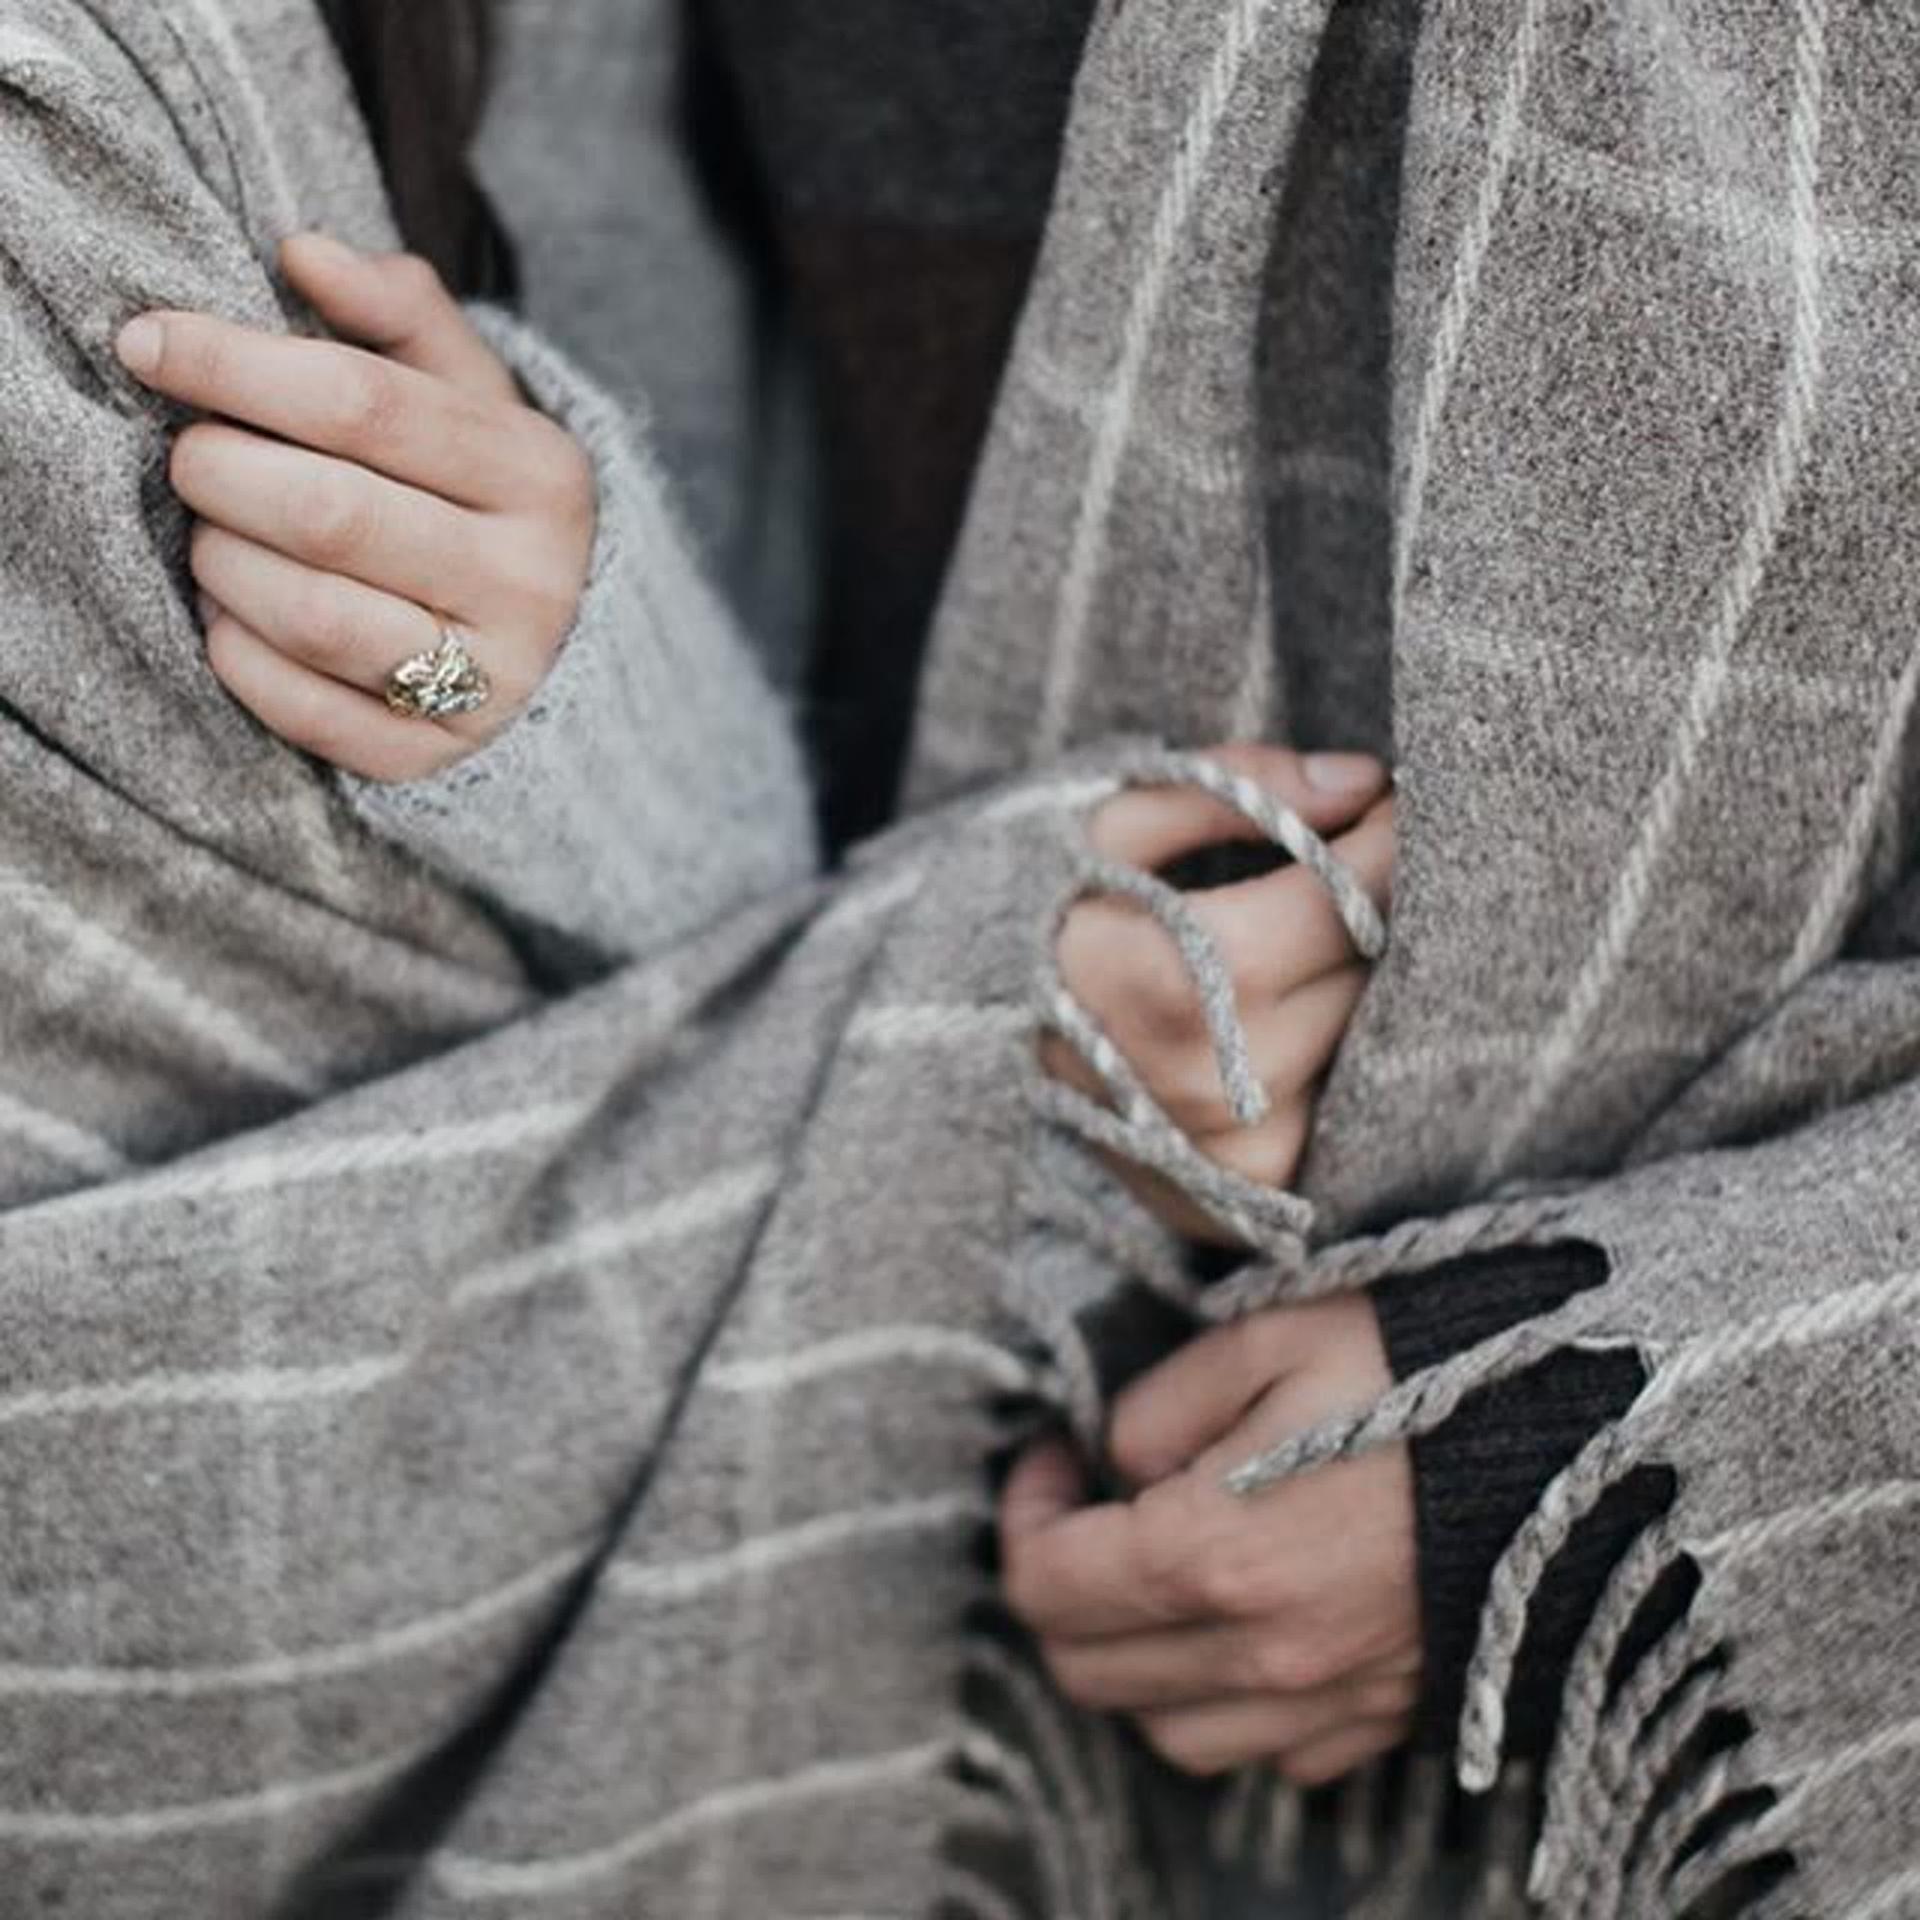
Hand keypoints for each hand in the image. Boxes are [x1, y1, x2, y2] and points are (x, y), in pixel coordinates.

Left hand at [115, 233, 595, 781]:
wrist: (568, 649)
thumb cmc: (486, 501)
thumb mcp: (475, 399)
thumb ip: (400, 315)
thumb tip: (302, 251)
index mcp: (540, 476)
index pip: (364, 404)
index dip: (237, 365)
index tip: (150, 343)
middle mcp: (529, 582)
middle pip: (330, 512)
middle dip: (220, 470)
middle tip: (189, 454)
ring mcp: (490, 679)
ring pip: (315, 616)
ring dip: (222, 563)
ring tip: (211, 534)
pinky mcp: (438, 756)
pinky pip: (306, 709)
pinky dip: (239, 653)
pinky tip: (230, 613)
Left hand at [1000, 1293, 1418, 1785]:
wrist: (1594, 1427)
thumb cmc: (1422, 1363)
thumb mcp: (1267, 1334)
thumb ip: (1159, 1403)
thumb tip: (1114, 1460)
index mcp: (1213, 1553)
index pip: (1046, 1585)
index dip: (1024, 1513)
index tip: (1053, 1453)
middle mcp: (1261, 1653)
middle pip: (1087, 1673)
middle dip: (1059, 1590)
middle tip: (1088, 1507)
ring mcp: (1329, 1700)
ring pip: (1167, 1731)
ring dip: (1134, 1657)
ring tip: (1158, 1568)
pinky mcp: (1386, 1717)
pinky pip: (1267, 1751)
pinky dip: (1226, 1700)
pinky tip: (1246, 1619)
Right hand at [1043, 744, 1393, 1240]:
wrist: (946, 1061)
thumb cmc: (1024, 925)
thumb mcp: (1096, 828)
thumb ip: (1226, 790)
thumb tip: (1354, 781)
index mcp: (1169, 983)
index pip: (1344, 902)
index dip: (1386, 842)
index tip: (1391, 799)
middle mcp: (1214, 1086)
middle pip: (1368, 974)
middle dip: (1376, 908)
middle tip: (1355, 858)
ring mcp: (1238, 1153)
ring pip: (1367, 1040)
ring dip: (1360, 980)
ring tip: (1311, 935)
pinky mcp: (1252, 1191)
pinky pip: (1344, 1103)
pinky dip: (1335, 1050)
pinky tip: (1287, 1013)